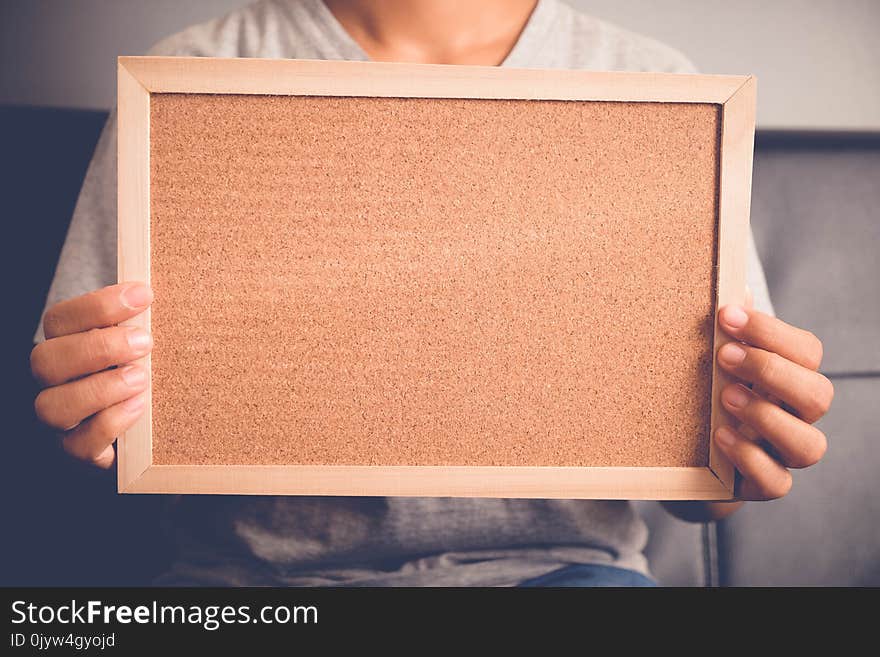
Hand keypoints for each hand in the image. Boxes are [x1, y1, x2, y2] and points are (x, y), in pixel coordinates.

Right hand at [30, 283, 152, 467]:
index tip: (144, 295)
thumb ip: (142, 323)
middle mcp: (54, 382)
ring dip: (100, 389)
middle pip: (45, 361)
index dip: (99, 305)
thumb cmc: (147, 371)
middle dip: (97, 348)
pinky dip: (109, 424)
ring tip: (141, 378)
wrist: (153, 428)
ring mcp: (62, 418)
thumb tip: (157, 293)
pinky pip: (77, 445)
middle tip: (144, 342)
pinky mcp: (79, 449)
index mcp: (64, 345)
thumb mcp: (143, 344)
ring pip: (51, 407)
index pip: (60, 319)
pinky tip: (139, 407)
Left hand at [715, 302, 832, 499]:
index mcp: (792, 377)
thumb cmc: (709, 396)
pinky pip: (777, 482)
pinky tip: (722, 438)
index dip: (769, 331)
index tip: (724, 315)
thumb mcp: (714, 361)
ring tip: (725, 399)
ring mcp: (785, 454)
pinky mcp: (766, 485)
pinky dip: (752, 459)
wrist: (689, 457)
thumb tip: (730, 288)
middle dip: (771, 371)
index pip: (806, 351)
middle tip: (723, 356)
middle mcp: (798, 416)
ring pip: (809, 445)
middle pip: (818, 394)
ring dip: (767, 417)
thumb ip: (727, 330)